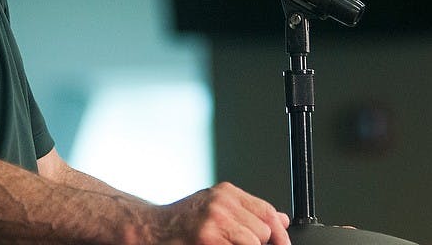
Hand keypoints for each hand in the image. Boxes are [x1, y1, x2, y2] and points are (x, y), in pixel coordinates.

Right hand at [156, 182, 290, 244]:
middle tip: (236, 243)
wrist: (150, 229)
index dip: (278, 232)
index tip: (281, 244)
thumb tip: (281, 220)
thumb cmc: (181, 221)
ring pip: (254, 242)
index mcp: (226, 193)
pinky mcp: (208, 238)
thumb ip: (248, 212)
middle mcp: (222, 202)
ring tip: (224, 244)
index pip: (267, 211)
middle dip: (257, 244)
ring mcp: (215, 220)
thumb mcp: (215, 207)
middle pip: (263, 230)